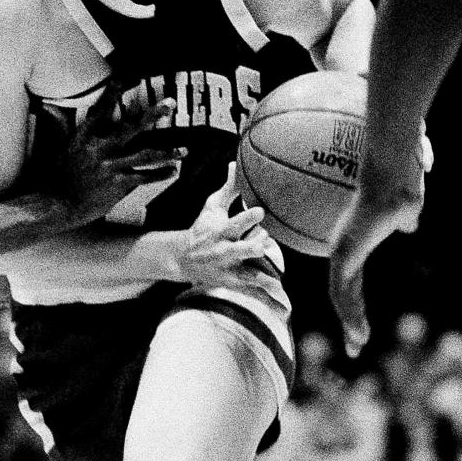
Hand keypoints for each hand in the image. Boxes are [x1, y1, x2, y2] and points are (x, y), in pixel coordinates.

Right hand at [60, 82, 184, 223]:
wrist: (58, 204)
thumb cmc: (58, 176)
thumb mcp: (61, 148)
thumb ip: (61, 126)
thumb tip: (50, 107)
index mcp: (84, 137)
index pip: (101, 110)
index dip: (112, 94)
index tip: (125, 79)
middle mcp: (99, 149)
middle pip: (132, 127)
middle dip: (154, 114)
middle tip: (171, 104)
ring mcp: (110, 167)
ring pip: (146, 155)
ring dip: (168, 152)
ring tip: (184, 150)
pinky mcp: (118, 184)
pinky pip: (145, 177)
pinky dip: (160, 174)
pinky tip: (173, 171)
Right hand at [175, 163, 272, 287]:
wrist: (182, 259)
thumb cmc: (202, 229)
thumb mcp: (212, 207)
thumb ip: (229, 188)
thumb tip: (236, 163)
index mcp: (221, 231)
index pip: (235, 223)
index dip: (247, 217)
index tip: (260, 210)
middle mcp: (224, 251)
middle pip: (242, 249)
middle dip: (253, 245)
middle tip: (263, 241)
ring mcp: (229, 268)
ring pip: (247, 271)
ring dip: (260, 272)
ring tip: (275, 276)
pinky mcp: (233, 281)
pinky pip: (251, 288)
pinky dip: (264, 292)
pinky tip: (279, 297)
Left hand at [327, 155, 422, 357]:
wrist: (395, 179)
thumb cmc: (401, 190)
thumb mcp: (404, 215)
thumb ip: (403, 222)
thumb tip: (409, 227)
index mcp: (357, 246)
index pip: (353, 284)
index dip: (357, 308)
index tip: (362, 331)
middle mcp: (344, 250)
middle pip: (344, 294)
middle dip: (351, 323)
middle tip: (356, 349)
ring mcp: (341, 251)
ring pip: (340, 295)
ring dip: (349, 321)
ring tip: (358, 344)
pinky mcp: (343, 253)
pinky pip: (340, 289)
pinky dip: (346, 311)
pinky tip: (355, 329)